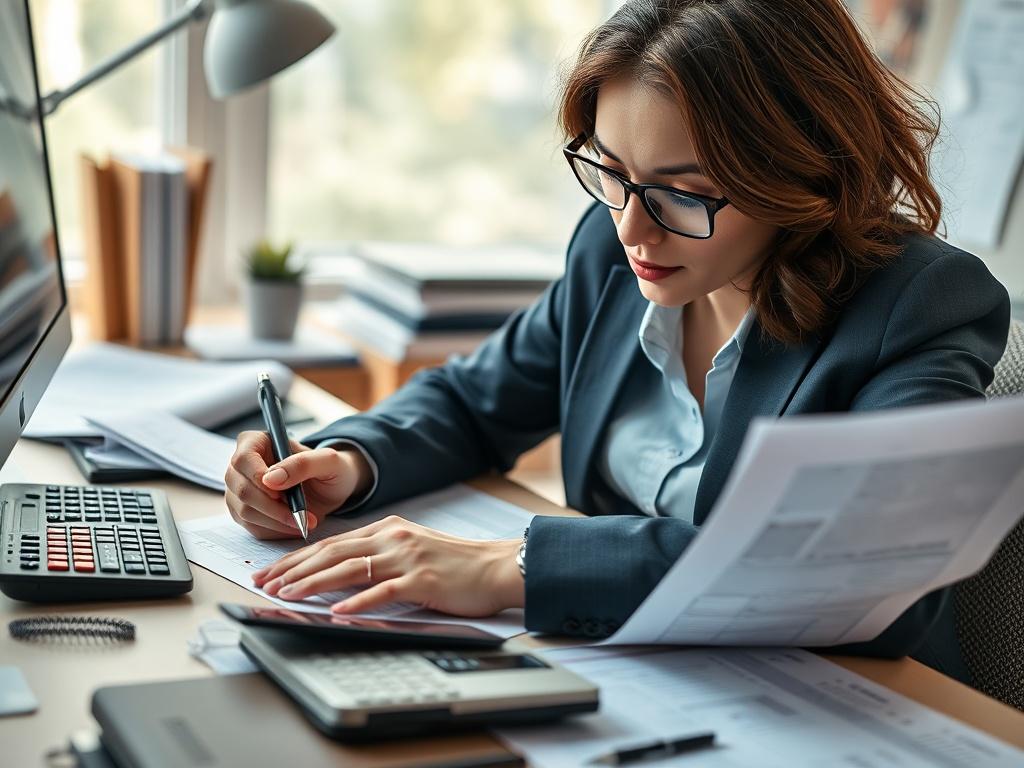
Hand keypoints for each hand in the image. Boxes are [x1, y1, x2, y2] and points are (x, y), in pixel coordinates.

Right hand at [224, 431, 372, 539]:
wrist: (332, 489)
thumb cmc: (331, 469)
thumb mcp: (328, 461)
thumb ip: (302, 464)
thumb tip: (270, 479)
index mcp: (257, 441)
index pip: (243, 459)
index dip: (259, 479)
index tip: (280, 494)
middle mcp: (242, 465)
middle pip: (242, 489)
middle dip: (273, 508)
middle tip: (303, 515)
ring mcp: (238, 489)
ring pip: (245, 511)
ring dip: (277, 521)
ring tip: (304, 520)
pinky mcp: (243, 511)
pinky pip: (251, 526)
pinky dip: (275, 530)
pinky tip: (294, 525)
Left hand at [251, 515, 524, 616]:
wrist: (496, 566)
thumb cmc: (456, 564)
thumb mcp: (412, 549)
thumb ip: (380, 555)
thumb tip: (341, 572)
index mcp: (388, 530)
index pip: (331, 542)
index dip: (296, 557)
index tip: (271, 570)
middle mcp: (393, 539)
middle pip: (332, 552)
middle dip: (293, 568)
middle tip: (265, 583)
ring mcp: (407, 558)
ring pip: (350, 568)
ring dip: (315, 583)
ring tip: (288, 594)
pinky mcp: (423, 581)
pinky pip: (383, 591)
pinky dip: (358, 601)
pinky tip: (337, 611)